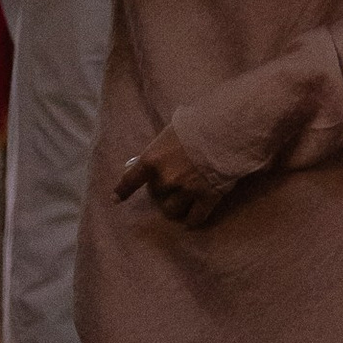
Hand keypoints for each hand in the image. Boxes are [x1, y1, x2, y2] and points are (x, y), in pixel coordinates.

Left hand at [116, 124, 233, 227]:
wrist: (227, 129)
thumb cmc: (198, 122)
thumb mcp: (171, 131)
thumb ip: (159, 149)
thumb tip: (148, 160)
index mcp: (152, 160)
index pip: (130, 180)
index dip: (122, 191)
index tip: (115, 200)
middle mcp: (166, 179)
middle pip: (156, 195)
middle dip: (161, 191)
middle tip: (171, 185)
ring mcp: (186, 191)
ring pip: (172, 210)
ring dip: (175, 207)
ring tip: (181, 203)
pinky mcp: (206, 198)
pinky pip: (195, 218)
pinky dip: (192, 220)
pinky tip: (192, 219)